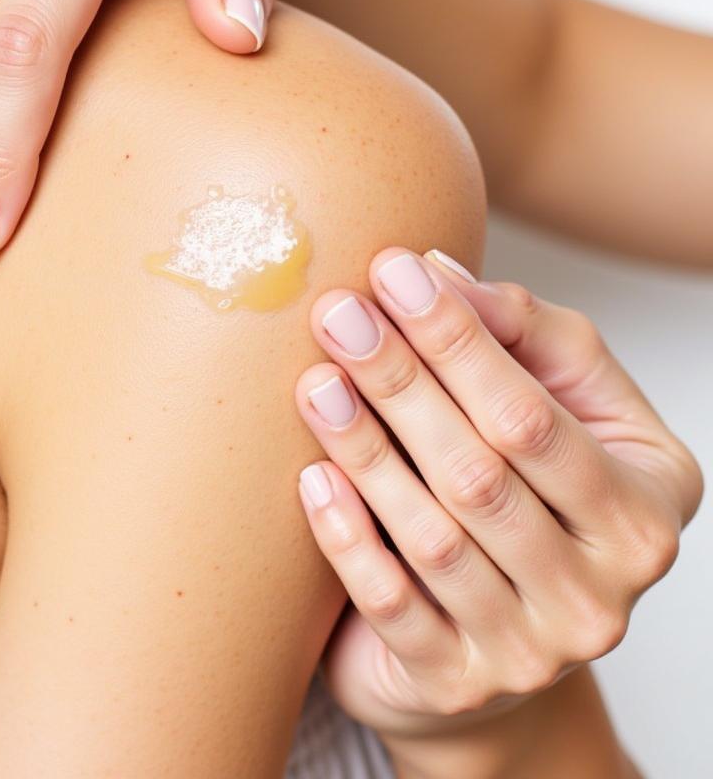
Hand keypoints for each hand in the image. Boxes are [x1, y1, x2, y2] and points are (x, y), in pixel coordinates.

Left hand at [294, 248, 701, 743]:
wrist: (496, 630)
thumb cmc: (527, 485)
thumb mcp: (554, 400)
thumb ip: (517, 332)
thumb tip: (436, 273)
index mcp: (643, 506)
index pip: (535, 414)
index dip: (459, 340)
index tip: (391, 270)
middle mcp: (602, 589)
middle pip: (481, 472)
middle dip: (401, 381)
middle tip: (337, 314)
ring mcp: (534, 651)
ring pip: (435, 538)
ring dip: (366, 451)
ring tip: (314, 382)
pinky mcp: (458, 684)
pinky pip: (393, 607)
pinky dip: (349, 539)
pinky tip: (312, 477)